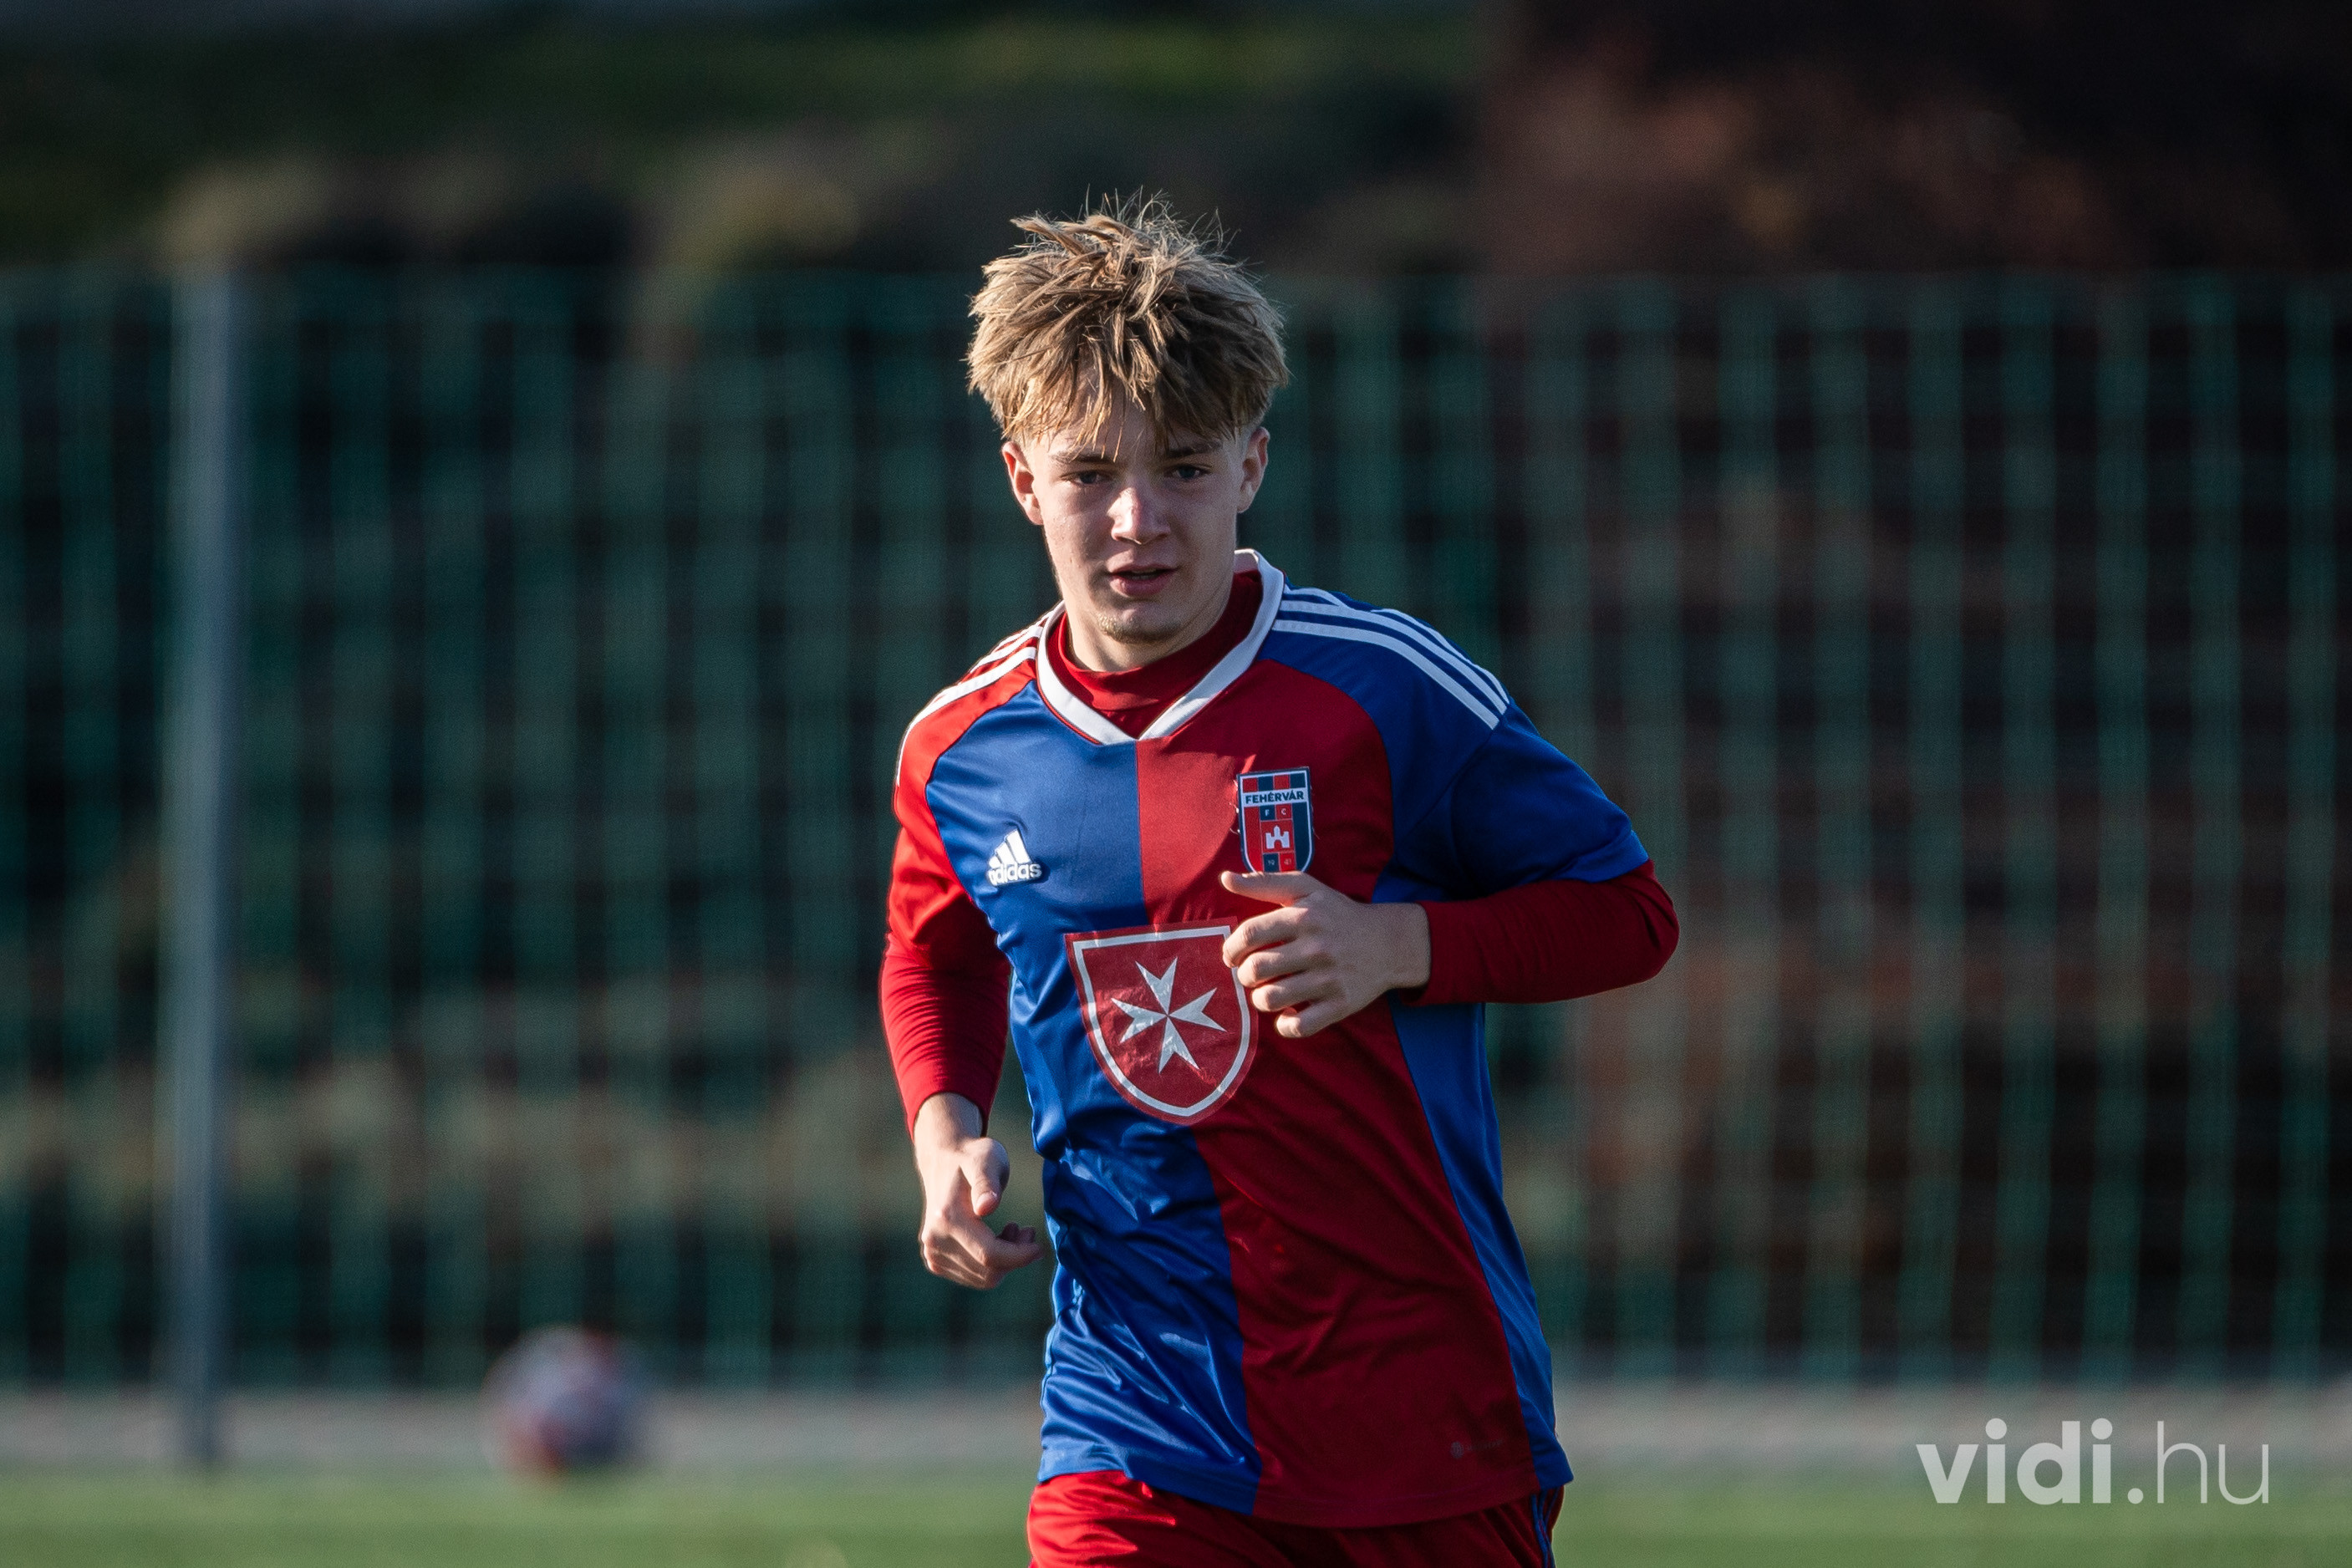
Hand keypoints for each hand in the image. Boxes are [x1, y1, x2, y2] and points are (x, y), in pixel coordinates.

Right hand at [911, 1093, 1045, 1289]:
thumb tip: (986, 1206)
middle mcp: (934, 1241)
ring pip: (982, 1278)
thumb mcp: (987, 1159)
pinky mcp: (935, 1260)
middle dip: (1015, 1257)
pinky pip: (973, 1276)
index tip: (1039, 1246)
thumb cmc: (972, 1157)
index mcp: (947, 1218)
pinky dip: (991, 1264)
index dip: (1019, 1256)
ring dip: (1004, 1261)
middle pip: (988, 1272)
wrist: (943, 1160)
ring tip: (1013, 1231)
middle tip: (1027, 1231)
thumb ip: (987, 1182)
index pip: (990, 1255)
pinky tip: (995, 1239)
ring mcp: (932, 1253)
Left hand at [1218, 870, 1430, 1038]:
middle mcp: (1317, 947)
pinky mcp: (1341, 1005)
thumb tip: (1225, 878)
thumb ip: (1264, 883)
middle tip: (1252, 973)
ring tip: (1268, 991)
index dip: (1231, 948)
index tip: (1232, 955)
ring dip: (1260, 999)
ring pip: (1271, 999)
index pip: (1250, 934)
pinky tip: (1287, 1013)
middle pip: (1255, 970)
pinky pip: (1299, 1026)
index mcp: (1304, 917)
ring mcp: (1330, 978)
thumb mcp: (1306, 889)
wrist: (1389, 943)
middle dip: (1244, 975)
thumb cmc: (1337, 915)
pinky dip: (1285, 1025)